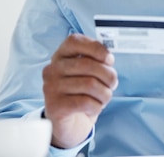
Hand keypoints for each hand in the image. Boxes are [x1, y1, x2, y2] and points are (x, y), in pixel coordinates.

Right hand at [42, 33, 117, 148]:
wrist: (70, 122)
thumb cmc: (83, 93)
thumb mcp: (89, 72)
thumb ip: (97, 60)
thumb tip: (108, 58)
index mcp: (60, 56)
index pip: (74, 41)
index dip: (96, 48)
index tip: (108, 60)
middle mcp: (52, 69)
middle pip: (88, 64)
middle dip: (108, 75)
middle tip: (112, 84)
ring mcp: (51, 87)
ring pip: (90, 84)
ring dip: (105, 93)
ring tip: (104, 98)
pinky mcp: (55, 106)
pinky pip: (85, 102)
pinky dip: (97, 106)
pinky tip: (93, 108)